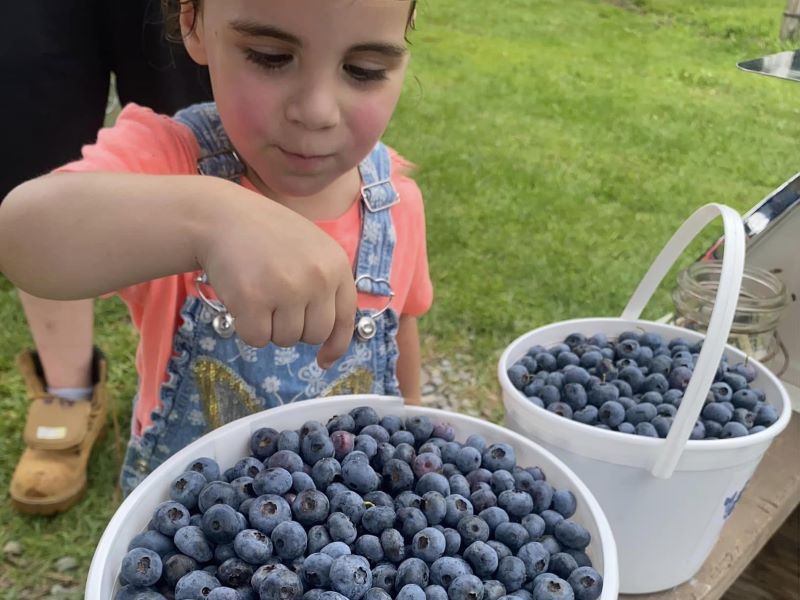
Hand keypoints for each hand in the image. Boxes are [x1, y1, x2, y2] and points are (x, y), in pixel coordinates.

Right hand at [197, 189, 356, 367]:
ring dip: (269, 326)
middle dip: (294, 328)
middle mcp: (318, 278)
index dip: (335, 345)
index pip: (345, 318)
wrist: (222, 217)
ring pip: (286, 340)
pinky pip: (257, 339)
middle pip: (314, 335)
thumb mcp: (311, 250)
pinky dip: (247, 328)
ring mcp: (287, 289)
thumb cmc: (266, 237)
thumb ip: (325, 287)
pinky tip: (242, 300)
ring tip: (259, 293)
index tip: (324, 360)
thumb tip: (329, 348)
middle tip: (275, 302)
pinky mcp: (254, 300)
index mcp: (336, 265)